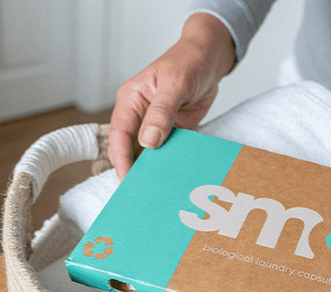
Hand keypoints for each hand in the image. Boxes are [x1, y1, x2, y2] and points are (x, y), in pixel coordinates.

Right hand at [108, 13, 234, 178]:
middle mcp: (139, 114)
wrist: (211, 59)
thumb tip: (148, 142)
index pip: (119, 133)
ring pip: (149, 152)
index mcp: (131, 100)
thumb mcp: (175, 84)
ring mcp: (156, 124)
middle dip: (134, 169)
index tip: (126, 179)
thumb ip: (162, 112)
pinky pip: (169, 151)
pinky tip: (175, 178)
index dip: (121, 158)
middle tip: (140, 193)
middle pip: (131, 147)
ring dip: (154, 169)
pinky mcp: (173, 131)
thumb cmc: (189, 62)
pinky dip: (171, 163)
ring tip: (157, 192)